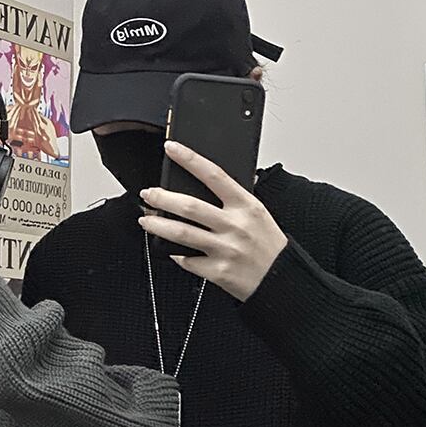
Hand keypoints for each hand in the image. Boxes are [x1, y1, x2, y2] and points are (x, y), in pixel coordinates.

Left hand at [138, 141, 287, 300]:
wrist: (280, 278)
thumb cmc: (268, 245)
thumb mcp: (259, 214)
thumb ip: (235, 199)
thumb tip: (213, 181)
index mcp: (246, 205)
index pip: (214, 174)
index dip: (190, 159)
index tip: (171, 149)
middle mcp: (234, 225)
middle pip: (190, 206)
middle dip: (162, 198)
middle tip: (148, 194)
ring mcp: (225, 249)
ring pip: (182, 233)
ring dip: (158, 226)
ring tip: (146, 220)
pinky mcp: (218, 271)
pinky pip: (187, 261)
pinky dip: (174, 254)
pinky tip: (169, 249)